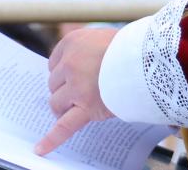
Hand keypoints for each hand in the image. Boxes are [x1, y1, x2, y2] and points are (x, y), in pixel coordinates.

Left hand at [34, 26, 119, 154]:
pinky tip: (41, 149)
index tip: (74, 73)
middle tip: (83, 88)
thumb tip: (77, 65)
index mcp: (72, 42)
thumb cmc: (130, 47)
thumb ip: (86, 49)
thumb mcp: (102, 37)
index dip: (65, 70)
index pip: (54, 62)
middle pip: (54, 82)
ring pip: (56, 102)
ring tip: (77, 107)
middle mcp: (70, 63)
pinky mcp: (86, 107)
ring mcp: (76, 87)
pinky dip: (51, 140)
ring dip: (63, 106)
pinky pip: (64, 127)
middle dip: (65, 87)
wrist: (147, 57)